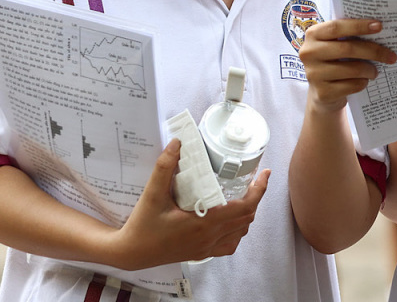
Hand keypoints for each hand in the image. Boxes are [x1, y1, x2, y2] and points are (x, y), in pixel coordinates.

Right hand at [109, 140, 269, 267]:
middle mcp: (209, 238)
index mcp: (204, 223)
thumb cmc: (143, 226)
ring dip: (247, 214)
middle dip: (256, 198)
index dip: (259, 190)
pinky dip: (237, 232)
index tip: (264, 174)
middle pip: (247, 219)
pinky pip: (229, 245)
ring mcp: (207, 247)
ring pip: (240, 232)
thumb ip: (165, 168)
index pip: (244, 207)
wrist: (131, 252)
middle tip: (255, 180)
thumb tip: (177, 144)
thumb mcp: (152, 194)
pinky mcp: (201, 252)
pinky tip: (230, 221)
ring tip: (245, 195)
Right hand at [299, 19, 396, 114]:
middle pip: (347, 48)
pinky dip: (362, 83)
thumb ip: (348, 35)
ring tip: (376, 71)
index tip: (379, 26)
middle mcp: (308, 53)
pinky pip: (351, 86)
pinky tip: (364, 81)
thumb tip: (379, 28)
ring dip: (370, 70)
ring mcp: (313, 74)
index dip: (359, 26)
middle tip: (391, 56)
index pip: (336, 27)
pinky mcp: (323, 93)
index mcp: (312, 35)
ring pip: (352, 69)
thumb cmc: (334, 61)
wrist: (322, 93)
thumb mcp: (335, 45)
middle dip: (373, 51)